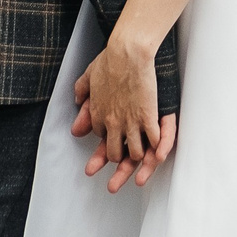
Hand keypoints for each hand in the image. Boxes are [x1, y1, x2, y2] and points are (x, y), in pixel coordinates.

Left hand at [70, 35, 167, 192]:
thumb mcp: (88, 76)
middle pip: (115, 154)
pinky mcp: (150, 116)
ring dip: (140, 161)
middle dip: (117, 168)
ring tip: (141, 170)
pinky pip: (155, 141)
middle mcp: (114, 123)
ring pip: (136, 152)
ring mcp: (132, 121)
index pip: (102, 139)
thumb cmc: (110, 59)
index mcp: (100, 114)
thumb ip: (82, 93)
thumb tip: (78, 112)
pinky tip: (159, 156)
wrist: (127, 51)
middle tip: (115, 184)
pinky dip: (158, 150)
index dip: (105, 147)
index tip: (108, 153)